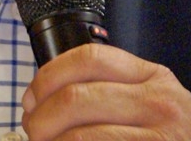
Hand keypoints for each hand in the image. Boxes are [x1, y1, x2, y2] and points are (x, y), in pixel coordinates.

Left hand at [21, 44, 190, 140]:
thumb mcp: (155, 104)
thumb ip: (114, 90)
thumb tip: (44, 96)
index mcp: (153, 77)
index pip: (90, 57)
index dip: (49, 75)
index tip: (32, 98)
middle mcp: (158, 102)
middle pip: (75, 98)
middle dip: (39, 120)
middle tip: (34, 133)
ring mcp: (156, 137)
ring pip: (78, 135)